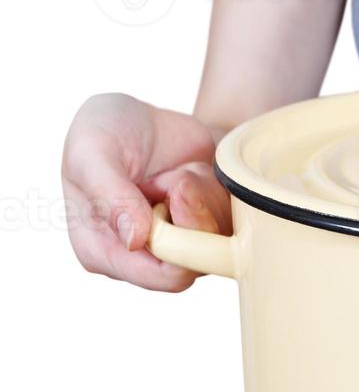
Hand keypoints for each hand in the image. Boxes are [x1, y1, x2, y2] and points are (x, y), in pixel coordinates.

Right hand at [61, 94, 232, 291]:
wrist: (146, 114)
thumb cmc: (108, 130)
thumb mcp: (93, 151)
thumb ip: (109, 195)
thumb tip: (135, 240)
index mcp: (102, 251)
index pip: (160, 277)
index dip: (179, 242)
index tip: (169, 195)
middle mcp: (141, 257)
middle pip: (197, 262)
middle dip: (193, 213)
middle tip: (174, 178)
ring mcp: (176, 243)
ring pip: (218, 240)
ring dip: (203, 197)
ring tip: (176, 173)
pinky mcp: (203, 227)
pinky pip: (231, 222)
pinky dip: (216, 191)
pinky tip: (192, 173)